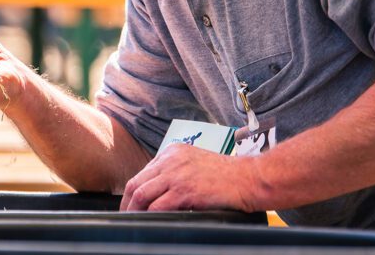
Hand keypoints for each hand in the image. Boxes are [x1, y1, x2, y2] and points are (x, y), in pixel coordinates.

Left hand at [120, 143, 256, 212]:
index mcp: (172, 151)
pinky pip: (158, 206)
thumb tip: (158, 193)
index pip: (143, 172)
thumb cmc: (226, 175)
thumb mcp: (195, 164)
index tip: (131, 203)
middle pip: (137, 182)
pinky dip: (150, 216)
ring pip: (142, 194)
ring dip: (134, 211)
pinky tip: (151, 223)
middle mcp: (170, 159)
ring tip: (134, 221)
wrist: (248, 178)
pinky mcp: (184, 190)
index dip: (134, 191)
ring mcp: (176, 174)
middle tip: (126, 216)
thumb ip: (175, 172)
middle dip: (127, 202)